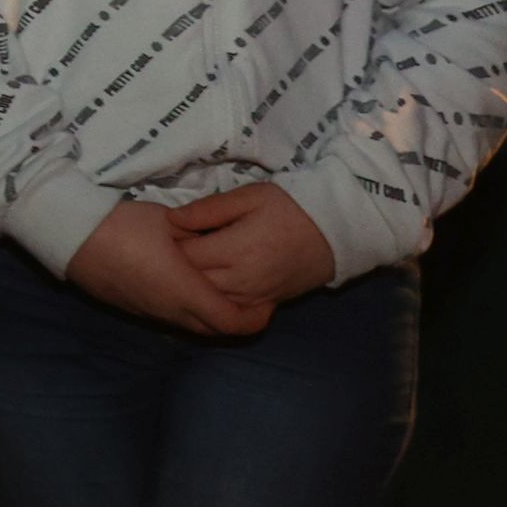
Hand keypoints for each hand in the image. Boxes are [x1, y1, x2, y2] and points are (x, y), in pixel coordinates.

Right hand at [63, 200, 272, 337]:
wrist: (70, 236)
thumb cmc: (122, 225)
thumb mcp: (170, 221)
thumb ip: (201, 236)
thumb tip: (219, 242)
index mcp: (185, 290)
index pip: (233, 322)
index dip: (256, 318)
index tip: (266, 301)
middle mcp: (171, 310)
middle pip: (216, 330)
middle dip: (237, 318)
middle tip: (248, 298)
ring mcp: (149, 313)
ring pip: (191, 326)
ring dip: (209, 315)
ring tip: (215, 290)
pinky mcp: (132, 309)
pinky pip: (170, 318)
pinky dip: (186, 310)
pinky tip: (181, 286)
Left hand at [169, 183, 336, 308]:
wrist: (334, 232)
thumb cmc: (289, 208)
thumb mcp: (248, 196)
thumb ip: (208, 209)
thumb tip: (171, 219)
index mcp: (236, 249)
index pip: (185, 256)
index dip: (172, 243)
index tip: (172, 231)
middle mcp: (242, 279)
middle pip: (194, 281)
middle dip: (180, 266)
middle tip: (177, 247)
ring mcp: (254, 296)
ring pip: (209, 299)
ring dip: (196, 284)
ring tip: (194, 262)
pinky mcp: (265, 303)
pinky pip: (230, 309)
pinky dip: (216, 299)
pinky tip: (211, 282)